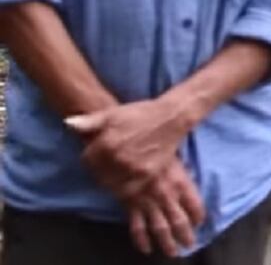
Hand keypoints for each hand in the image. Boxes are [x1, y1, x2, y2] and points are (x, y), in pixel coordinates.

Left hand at [66, 97, 190, 200]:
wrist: (171, 118)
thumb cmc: (141, 113)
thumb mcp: (113, 113)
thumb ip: (89, 122)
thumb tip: (67, 124)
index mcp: (106, 143)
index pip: (86, 160)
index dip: (89, 157)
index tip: (95, 154)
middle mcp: (117, 159)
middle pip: (97, 174)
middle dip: (99, 170)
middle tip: (106, 164)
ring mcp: (133, 168)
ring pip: (111, 184)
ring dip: (110, 180)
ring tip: (115, 172)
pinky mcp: (147, 175)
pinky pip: (128, 189)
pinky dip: (124, 187)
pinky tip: (126, 180)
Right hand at [127, 158, 206, 256]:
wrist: (123, 152)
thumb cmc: (151, 147)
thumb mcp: (174, 149)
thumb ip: (183, 162)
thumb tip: (192, 156)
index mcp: (181, 182)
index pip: (195, 204)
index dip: (198, 215)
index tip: (199, 222)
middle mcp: (167, 196)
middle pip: (180, 221)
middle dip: (186, 235)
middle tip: (190, 244)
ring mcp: (149, 203)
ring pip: (161, 228)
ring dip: (167, 242)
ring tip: (172, 253)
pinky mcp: (132, 206)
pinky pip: (138, 228)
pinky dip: (142, 240)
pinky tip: (146, 249)